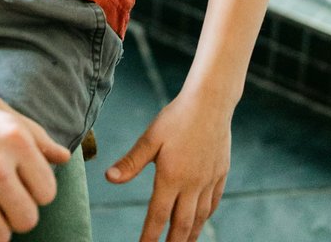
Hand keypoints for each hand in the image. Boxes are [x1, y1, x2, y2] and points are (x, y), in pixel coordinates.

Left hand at [105, 89, 230, 241]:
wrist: (210, 102)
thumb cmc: (176, 117)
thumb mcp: (150, 137)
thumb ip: (131, 162)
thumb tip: (109, 178)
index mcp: (171, 177)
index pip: (158, 216)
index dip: (150, 237)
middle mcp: (192, 184)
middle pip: (182, 225)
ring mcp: (208, 180)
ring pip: (200, 217)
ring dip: (191, 235)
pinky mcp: (220, 173)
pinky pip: (214, 202)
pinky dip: (206, 216)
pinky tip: (202, 219)